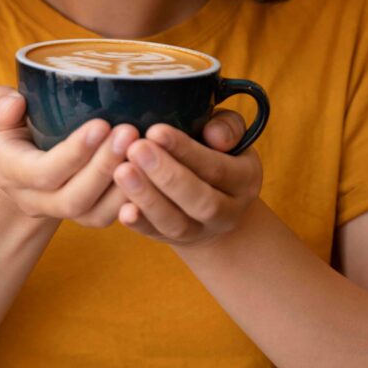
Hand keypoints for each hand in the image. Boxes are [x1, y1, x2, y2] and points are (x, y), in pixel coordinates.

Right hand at [0, 86, 139, 225]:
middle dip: (104, 167)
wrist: (25, 167)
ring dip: (124, 185)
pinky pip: (113, 217)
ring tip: (147, 150)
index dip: (74, 153)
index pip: (44, 172)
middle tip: (130, 132)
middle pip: (74, 198)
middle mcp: (37, 200)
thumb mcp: (0, 114)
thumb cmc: (15, 129)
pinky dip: (135, 200)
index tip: (102, 124)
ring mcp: (65, 212)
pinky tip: (154, 172)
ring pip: (96, 213)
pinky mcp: (90, 215)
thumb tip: (13, 103)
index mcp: (14, 173)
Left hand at [112, 111, 261, 247]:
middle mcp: (228, 211)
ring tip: (122, 171)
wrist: (216, 199)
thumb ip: (227, 127)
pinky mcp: (174, 240)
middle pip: (200, 200)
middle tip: (135, 149)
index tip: (155, 131)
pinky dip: (140, 223)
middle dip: (166, 175)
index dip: (185, 150)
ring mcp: (201, 231)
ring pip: (176, 223)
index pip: (216, 167)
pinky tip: (123, 208)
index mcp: (245, 179)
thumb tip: (214, 135)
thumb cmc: (215, 151)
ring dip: (148, 198)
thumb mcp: (228, 133)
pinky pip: (156, 235)